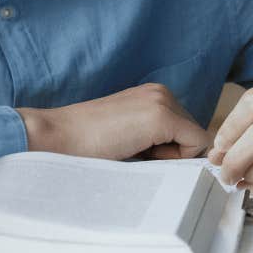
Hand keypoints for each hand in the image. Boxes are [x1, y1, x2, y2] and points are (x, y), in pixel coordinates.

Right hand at [18, 83, 211, 161]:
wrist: (57, 137)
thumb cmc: (87, 144)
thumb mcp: (129, 134)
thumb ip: (155, 138)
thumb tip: (187, 158)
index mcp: (153, 95)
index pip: (184, 129)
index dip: (170, 151)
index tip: (141, 154)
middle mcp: (161, 92)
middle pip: (193, 134)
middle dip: (173, 152)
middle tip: (137, 154)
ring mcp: (161, 102)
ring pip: (195, 140)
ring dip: (171, 155)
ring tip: (135, 152)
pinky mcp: (160, 118)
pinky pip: (195, 145)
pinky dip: (177, 159)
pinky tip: (143, 155)